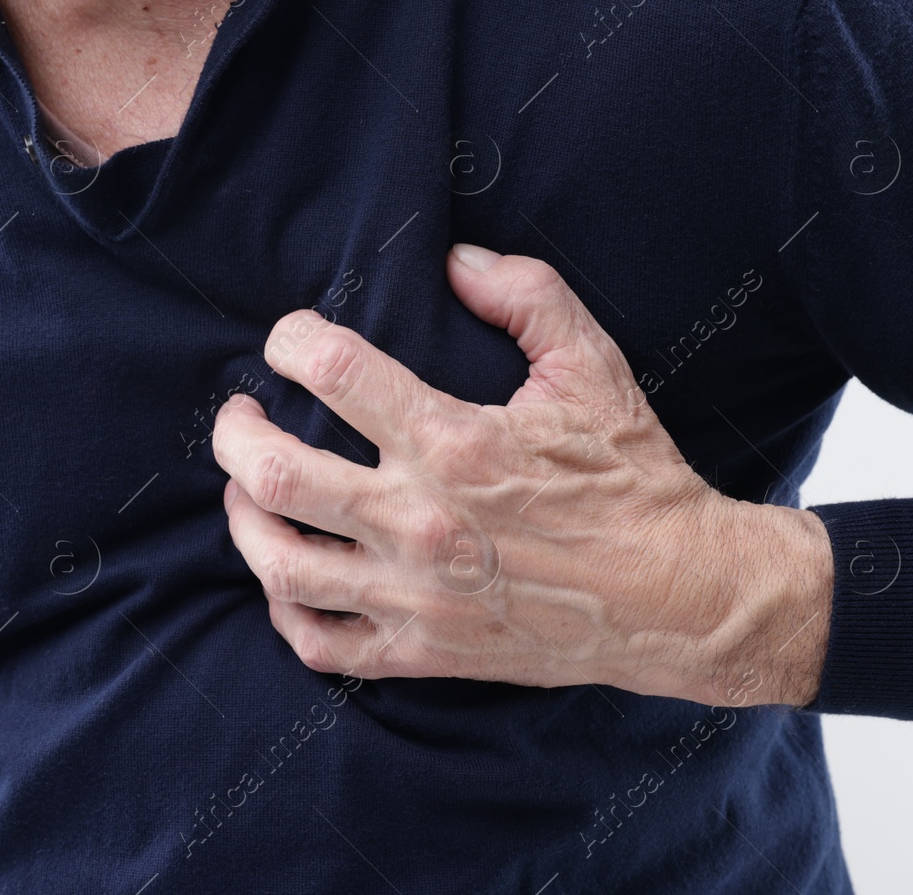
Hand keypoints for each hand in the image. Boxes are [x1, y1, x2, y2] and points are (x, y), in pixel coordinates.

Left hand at [211, 244, 832, 707]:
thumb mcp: (592, 366)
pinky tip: (285, 576)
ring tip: (244, 490)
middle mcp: (420, 521)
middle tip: (237, 414)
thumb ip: (525, 296)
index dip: (292, 340)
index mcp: (455, 443)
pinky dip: (284, 610)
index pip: (333, 372)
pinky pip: (320, 643)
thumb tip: (455, 260)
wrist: (678, 597)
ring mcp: (414, 595)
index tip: (289, 338)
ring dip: (243, 519)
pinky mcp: (423, 652)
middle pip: (274, 473)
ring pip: (280, 563)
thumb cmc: (632, 477)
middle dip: (234, 432)